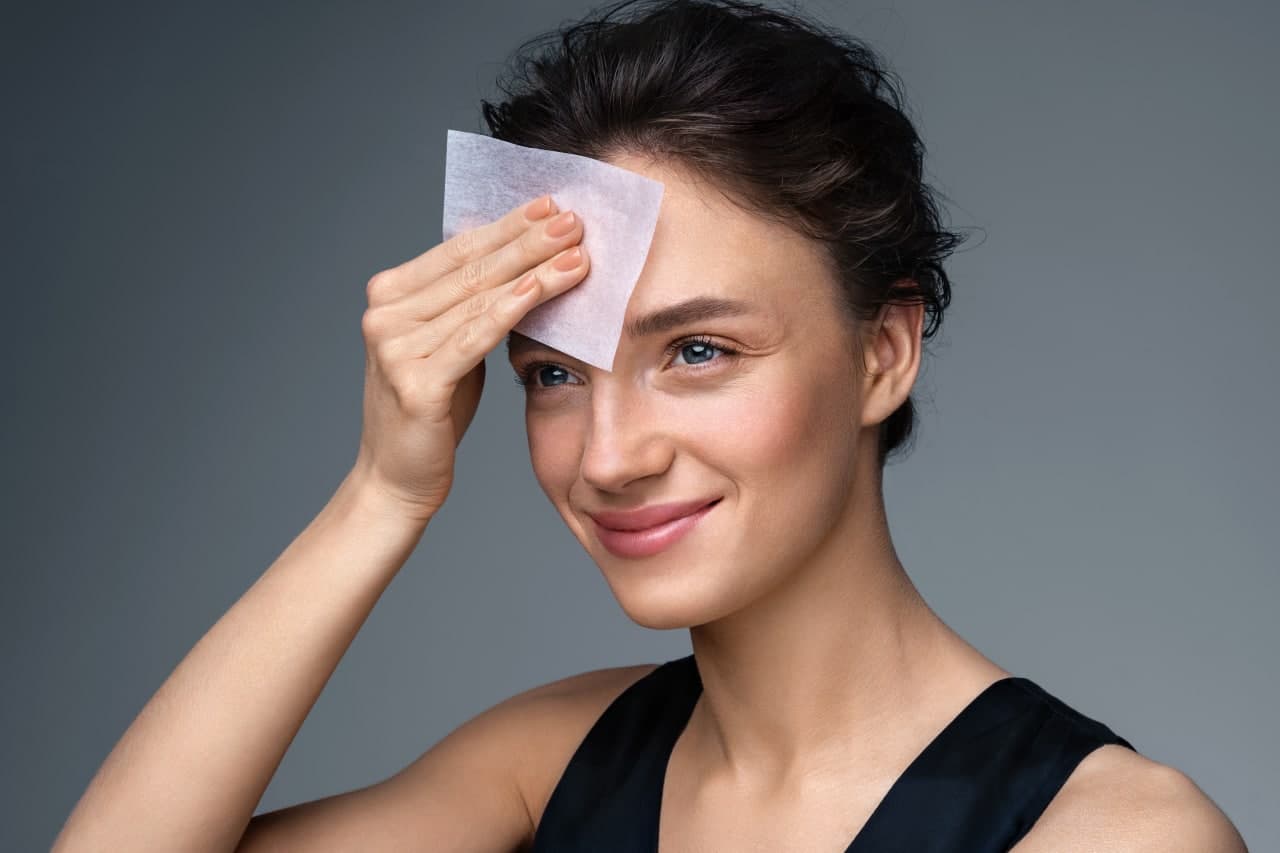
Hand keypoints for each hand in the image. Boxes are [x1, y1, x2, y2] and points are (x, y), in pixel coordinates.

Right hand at [349, 195, 588, 521]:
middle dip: (529, 241)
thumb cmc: (432, 411)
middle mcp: (385, 315)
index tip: (551, 205)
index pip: (459, 250)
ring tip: (578, 252)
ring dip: (535, 271)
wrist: (397, 478)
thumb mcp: (450, 345)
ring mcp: (395, 348)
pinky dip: (512, 309)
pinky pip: (475, 336)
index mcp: (389, 295)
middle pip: (472, 268)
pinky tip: (543, 288)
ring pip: (480, 298)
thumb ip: (469, 305)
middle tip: (575, 219)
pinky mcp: (416, 383)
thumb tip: (518, 259)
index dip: (508, 226)